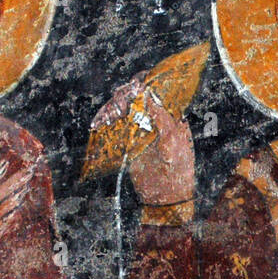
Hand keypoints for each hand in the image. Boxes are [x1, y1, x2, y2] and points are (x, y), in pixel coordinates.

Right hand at [102, 87, 194, 205]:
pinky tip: (101, 120)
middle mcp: (155, 118)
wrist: (165, 196)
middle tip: (122, 101)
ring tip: (111, 113)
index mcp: (172, 115)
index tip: (137, 83)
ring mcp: (141, 128)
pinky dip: (107, 119)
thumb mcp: (172, 141)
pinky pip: (116, 124)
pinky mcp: (128, 139)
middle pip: (137, 96)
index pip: (158, 90)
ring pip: (124, 108)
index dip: (147, 82)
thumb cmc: (177, 168)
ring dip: (115, 106)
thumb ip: (162, 117)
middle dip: (127, 94)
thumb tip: (149, 94)